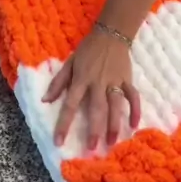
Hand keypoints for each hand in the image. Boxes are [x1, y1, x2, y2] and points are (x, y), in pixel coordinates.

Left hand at [42, 29, 140, 149]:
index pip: (70, 104)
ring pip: (116, 105)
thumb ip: (58, 82)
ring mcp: (115, 81)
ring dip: (114, 124)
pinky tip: (134, 125)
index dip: (64, 123)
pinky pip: (133, 96)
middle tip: (92, 148)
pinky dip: (135, 110)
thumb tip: (45, 100)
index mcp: (81, 79)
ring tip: (112, 142)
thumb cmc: (88, 50)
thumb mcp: (70, 63)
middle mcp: (98, 82)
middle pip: (97, 108)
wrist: (111, 33)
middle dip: (94, 128)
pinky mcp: (128, 79)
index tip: (58, 141)